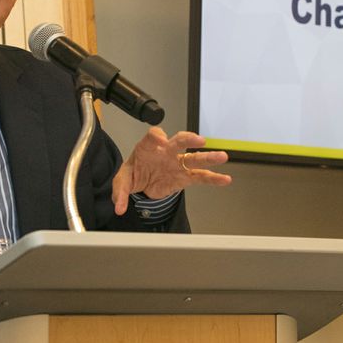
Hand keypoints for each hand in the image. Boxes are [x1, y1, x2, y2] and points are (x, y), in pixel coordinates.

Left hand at [111, 128, 230, 213]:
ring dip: (208, 157)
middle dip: (189, 139)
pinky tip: (224, 179)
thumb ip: (120, 192)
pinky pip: (200, 177)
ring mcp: (177, 164)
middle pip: (179, 141)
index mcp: (149, 147)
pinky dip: (213, 178)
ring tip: (222, 156)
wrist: (142, 182)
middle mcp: (166, 152)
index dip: (156, 136)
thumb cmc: (135, 172)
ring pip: (194, 158)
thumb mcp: (122, 180)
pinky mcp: (184, 177)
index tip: (159, 139)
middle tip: (199, 140)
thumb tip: (118, 206)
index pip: (153, 136)